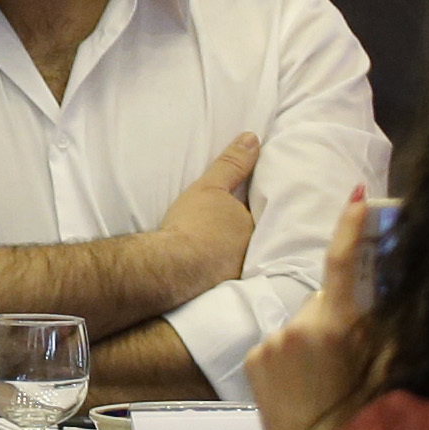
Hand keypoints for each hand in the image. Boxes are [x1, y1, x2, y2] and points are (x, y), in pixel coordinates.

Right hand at [156, 132, 264, 296]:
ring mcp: (237, 274)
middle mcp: (252, 254)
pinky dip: (217, 271)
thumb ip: (232, 164)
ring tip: (216, 249)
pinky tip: (205, 270)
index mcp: (253, 228)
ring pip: (237, 258)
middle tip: (226, 229)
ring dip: (230, 254)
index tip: (238, 207)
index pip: (258, 215)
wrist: (170, 266)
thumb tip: (253, 138)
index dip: (248, 210)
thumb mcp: (211, 187)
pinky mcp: (219, 291)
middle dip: (242, 234)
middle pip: (250, 238)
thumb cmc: (194, 224)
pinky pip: (222, 276)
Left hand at [242, 190, 375, 429]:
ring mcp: (270, 342)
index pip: (342, 264)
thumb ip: (390, 327)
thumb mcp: (386, 369)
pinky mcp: (253, 357)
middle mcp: (297, 327)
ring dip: (317, 333)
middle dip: (341, 309)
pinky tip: (305, 380)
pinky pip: (280, 339)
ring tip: (328, 374)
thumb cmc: (359, 417)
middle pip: (325, 297)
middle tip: (353, 346)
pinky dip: (295, 350)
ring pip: (303, 319)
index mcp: (334, 328)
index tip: (358, 199)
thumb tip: (399, 290)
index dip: (351, 227)